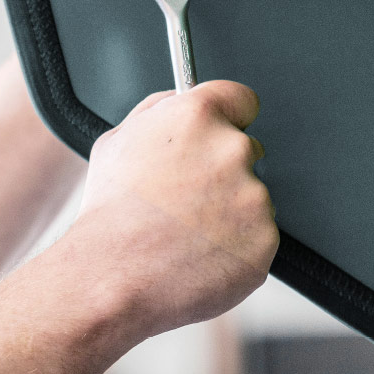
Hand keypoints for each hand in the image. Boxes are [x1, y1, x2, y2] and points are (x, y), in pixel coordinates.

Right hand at [71, 80, 277, 335]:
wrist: (110, 275)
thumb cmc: (109, 213)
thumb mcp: (116, 141)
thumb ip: (157, 111)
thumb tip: (178, 100)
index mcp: (196, 117)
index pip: (240, 98)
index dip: (228, 116)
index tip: (221, 130)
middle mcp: (232, 150)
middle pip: (247, 151)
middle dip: (222, 171)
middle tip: (184, 198)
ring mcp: (253, 197)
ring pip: (251, 198)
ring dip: (228, 212)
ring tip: (183, 232)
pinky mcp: (264, 240)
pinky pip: (256, 239)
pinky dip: (234, 248)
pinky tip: (198, 253)